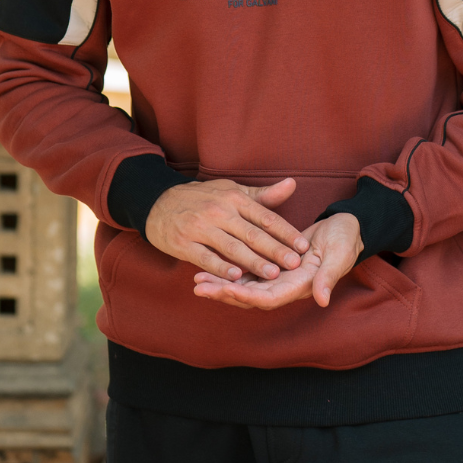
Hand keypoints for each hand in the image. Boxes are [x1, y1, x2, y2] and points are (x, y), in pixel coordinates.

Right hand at [145, 177, 309, 281]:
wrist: (158, 202)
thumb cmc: (203, 198)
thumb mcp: (231, 190)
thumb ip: (263, 195)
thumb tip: (293, 184)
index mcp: (234, 198)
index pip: (265, 216)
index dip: (286, 232)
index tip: (304, 246)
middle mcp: (219, 211)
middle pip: (252, 233)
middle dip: (275, 250)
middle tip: (294, 264)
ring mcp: (201, 227)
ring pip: (232, 247)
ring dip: (253, 262)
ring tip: (272, 274)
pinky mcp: (184, 242)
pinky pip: (206, 257)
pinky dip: (221, 268)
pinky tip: (235, 277)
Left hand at [192, 212, 361, 309]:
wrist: (347, 228)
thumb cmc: (345, 239)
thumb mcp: (340, 255)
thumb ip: (328, 276)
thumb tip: (321, 299)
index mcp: (301, 286)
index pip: (268, 297)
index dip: (246, 295)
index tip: (225, 289)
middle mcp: (286, 286)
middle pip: (250, 296)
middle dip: (224, 292)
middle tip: (199, 287)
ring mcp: (279, 277)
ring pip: (245, 285)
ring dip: (222, 284)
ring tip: (197, 280)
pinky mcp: (273, 265)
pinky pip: (248, 272)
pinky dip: (230, 271)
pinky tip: (211, 266)